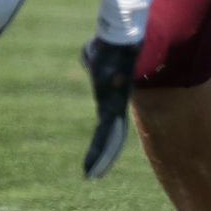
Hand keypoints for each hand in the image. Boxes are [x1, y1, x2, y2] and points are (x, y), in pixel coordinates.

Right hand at [80, 37, 140, 178]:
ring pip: (110, 137)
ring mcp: (115, 105)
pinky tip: (94, 164)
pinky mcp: (112, 105)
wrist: (121, 36)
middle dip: (103, 155)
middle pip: (111, 134)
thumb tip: (89, 57)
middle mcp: (115, 103)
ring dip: (101, 157)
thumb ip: (91, 58)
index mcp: (112, 95)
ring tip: (92, 175)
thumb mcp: (94, 52)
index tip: (96, 153)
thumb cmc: (108, 40)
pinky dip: (100, 150)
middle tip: (93, 175)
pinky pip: (106, 132)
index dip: (104, 139)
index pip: (109, 123)